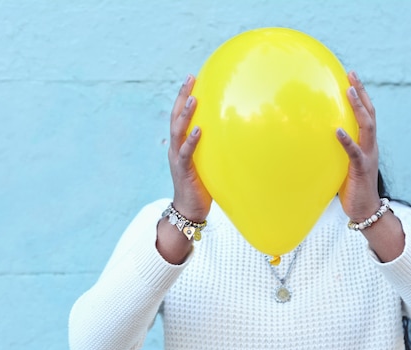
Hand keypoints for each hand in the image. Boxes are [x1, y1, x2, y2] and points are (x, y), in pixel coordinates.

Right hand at [168, 75, 211, 221]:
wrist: (189, 210)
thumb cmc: (201, 187)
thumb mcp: (207, 163)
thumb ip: (213, 148)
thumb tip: (235, 134)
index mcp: (180, 145)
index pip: (180, 116)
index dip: (183, 97)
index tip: (192, 78)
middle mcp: (176, 148)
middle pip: (175, 117)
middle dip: (181, 97)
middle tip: (189, 79)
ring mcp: (178, 159)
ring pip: (178, 131)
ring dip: (185, 114)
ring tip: (193, 98)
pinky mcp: (184, 170)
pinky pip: (187, 152)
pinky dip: (192, 140)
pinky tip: (199, 129)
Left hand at [336, 71, 404, 261]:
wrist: (365, 210)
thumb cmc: (351, 187)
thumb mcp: (343, 164)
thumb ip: (335, 151)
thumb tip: (315, 139)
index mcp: (367, 144)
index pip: (366, 114)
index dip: (360, 95)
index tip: (351, 77)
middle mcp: (371, 146)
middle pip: (370, 113)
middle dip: (361, 93)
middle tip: (351, 74)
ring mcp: (368, 156)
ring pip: (367, 127)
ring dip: (358, 108)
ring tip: (348, 92)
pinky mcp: (361, 169)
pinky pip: (355, 152)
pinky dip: (347, 140)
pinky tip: (337, 131)